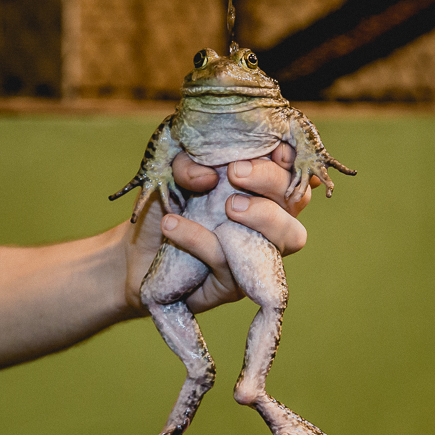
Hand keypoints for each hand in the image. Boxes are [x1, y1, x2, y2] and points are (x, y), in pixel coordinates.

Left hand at [122, 144, 311, 315]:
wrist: (136, 254)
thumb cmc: (167, 207)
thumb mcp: (172, 172)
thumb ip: (188, 163)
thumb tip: (209, 176)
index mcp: (261, 186)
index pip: (292, 168)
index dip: (293, 159)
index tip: (275, 151)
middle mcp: (270, 219)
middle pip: (297, 198)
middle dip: (272, 181)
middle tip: (236, 173)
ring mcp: (259, 253)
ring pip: (289, 235)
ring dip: (263, 215)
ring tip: (228, 206)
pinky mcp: (236, 284)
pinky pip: (228, 259)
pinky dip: (199, 238)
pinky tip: (171, 224)